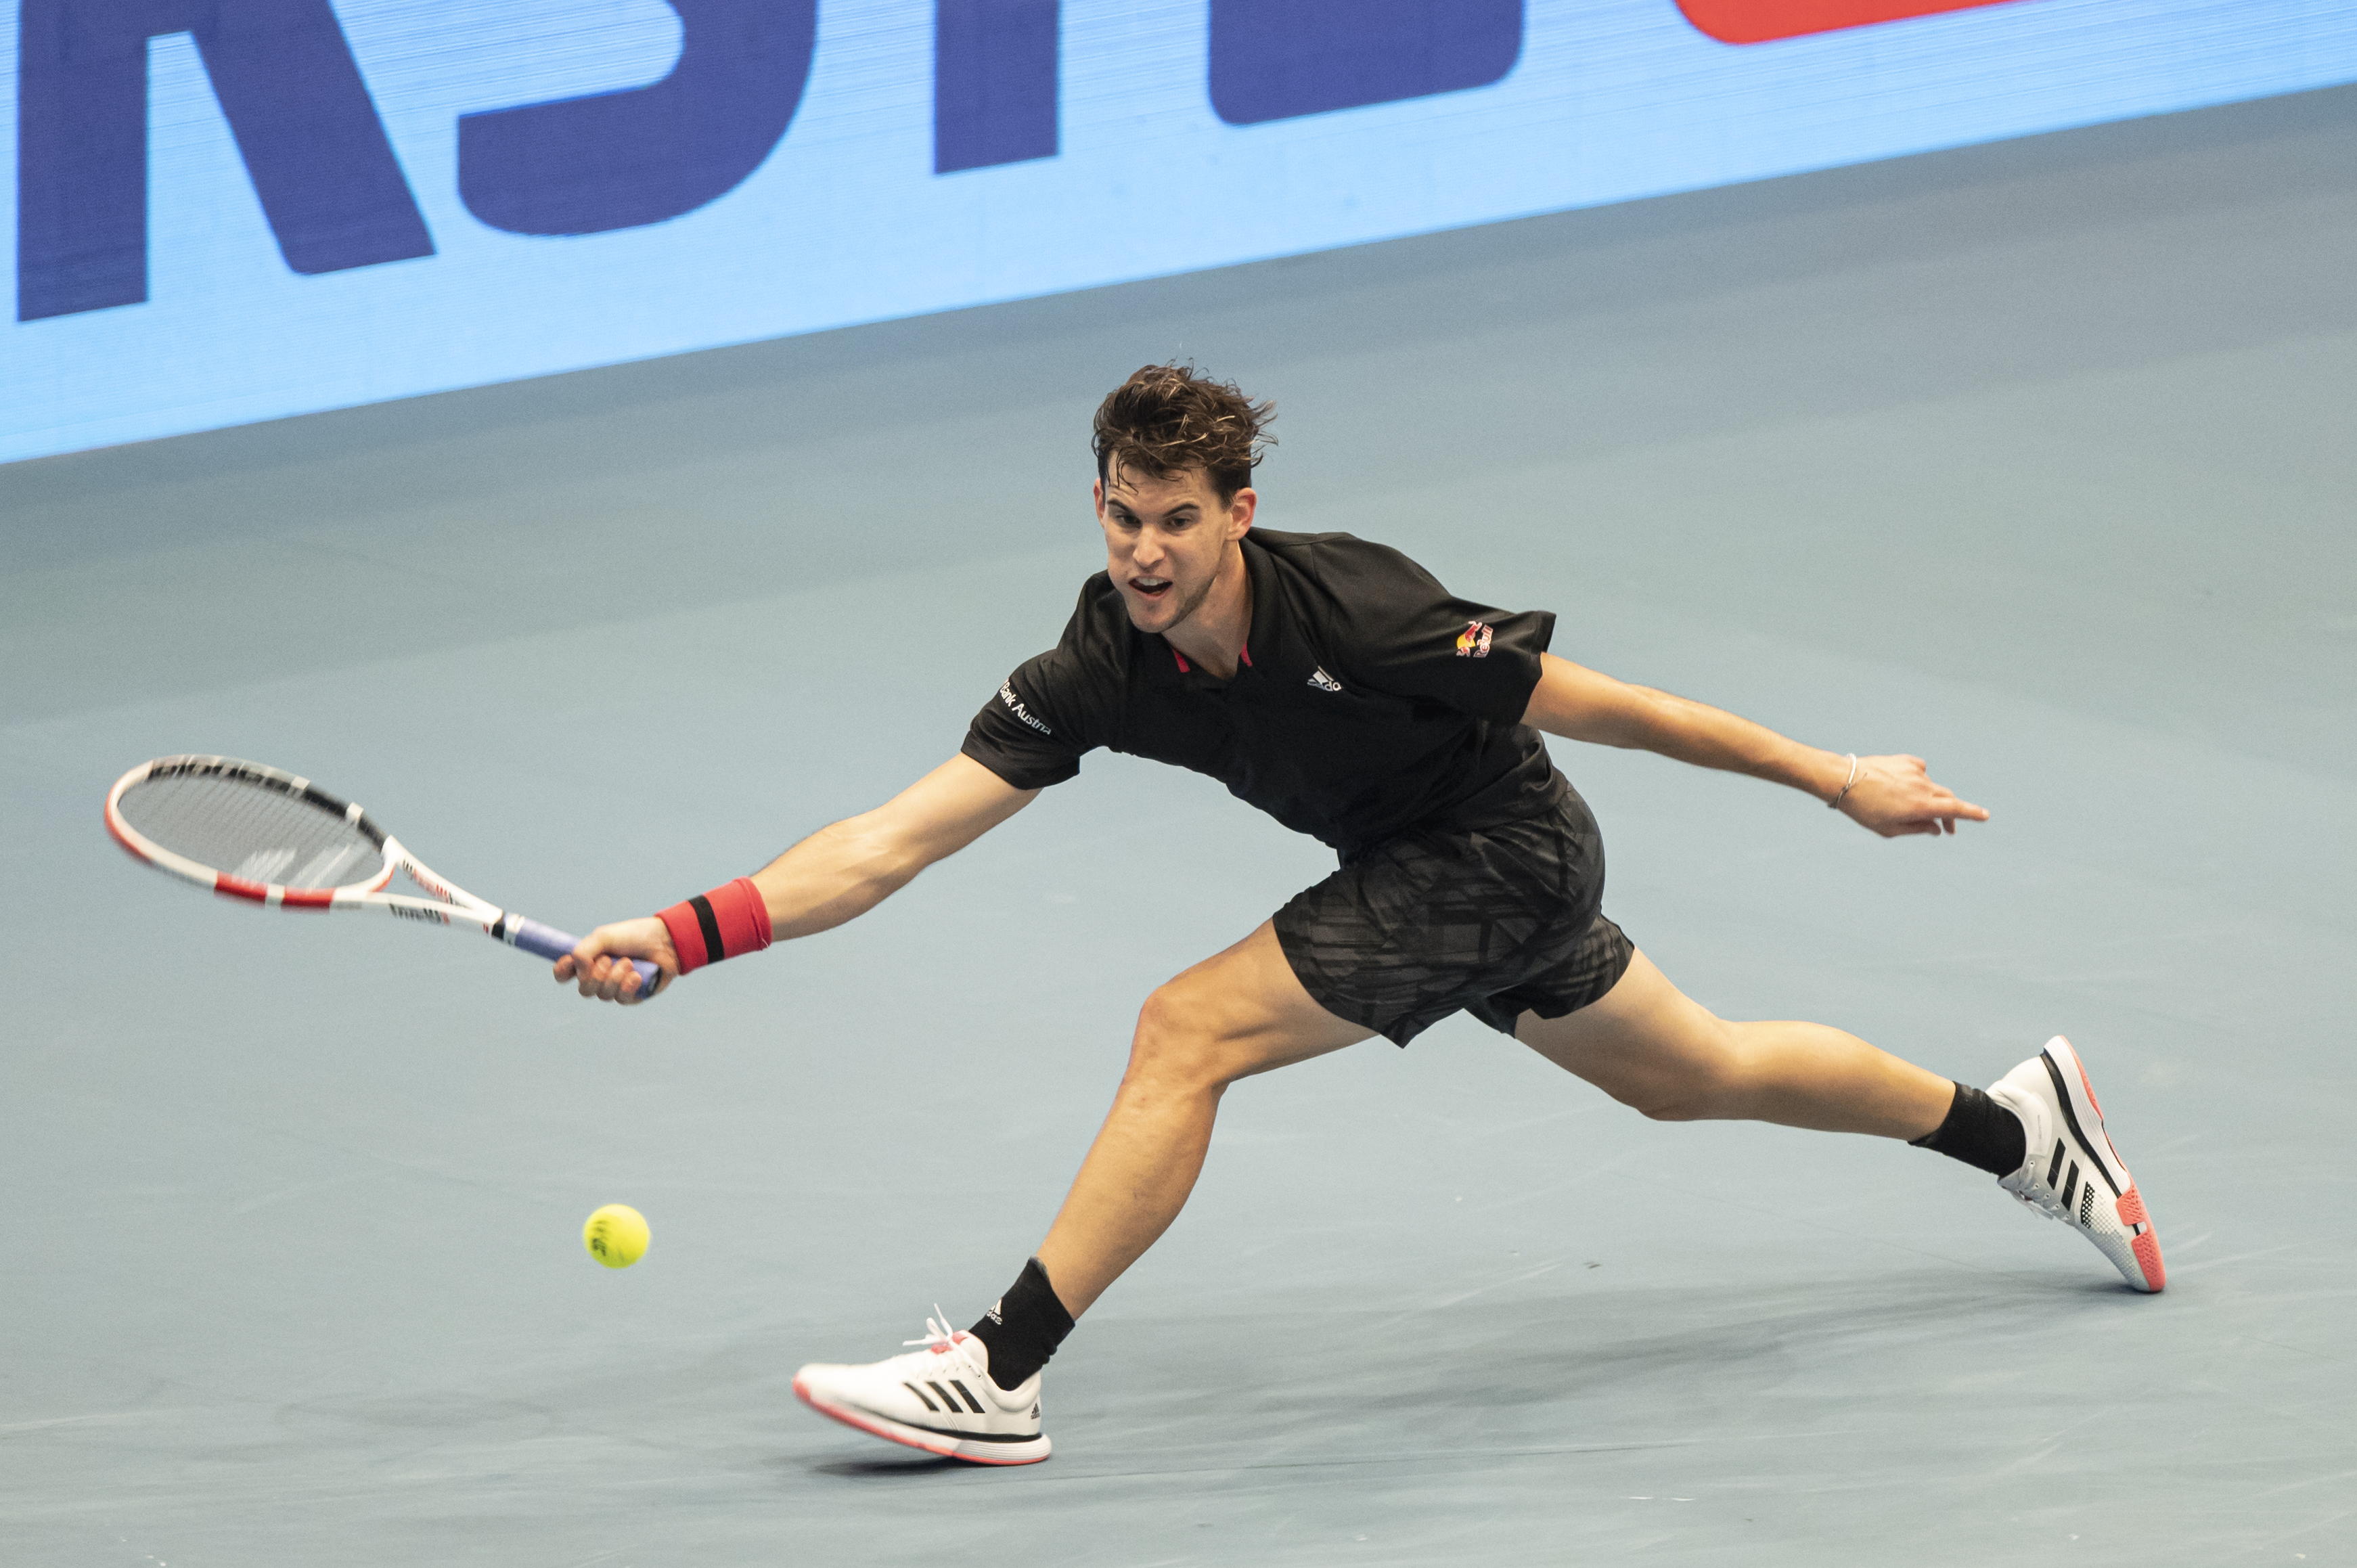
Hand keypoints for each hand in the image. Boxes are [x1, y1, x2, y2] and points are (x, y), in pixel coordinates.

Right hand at [553, 916, 677, 1004]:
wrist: (664, 941)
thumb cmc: (633, 936)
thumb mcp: (604, 937)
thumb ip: (584, 951)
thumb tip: (577, 971)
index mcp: (588, 961)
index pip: (564, 974)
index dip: (562, 972)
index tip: (570, 962)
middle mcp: (599, 977)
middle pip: (584, 990)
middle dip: (596, 974)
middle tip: (610, 958)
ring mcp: (615, 988)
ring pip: (603, 995)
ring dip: (615, 976)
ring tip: (630, 962)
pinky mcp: (632, 996)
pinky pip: (621, 999)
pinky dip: (628, 985)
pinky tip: (637, 975)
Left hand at [1835, 754, 1989, 837]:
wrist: (1843, 780)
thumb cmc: (1863, 809)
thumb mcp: (1889, 829)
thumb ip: (1917, 829)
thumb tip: (1937, 828)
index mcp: (1920, 806)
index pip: (1954, 809)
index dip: (1972, 814)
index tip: (1985, 815)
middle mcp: (1922, 786)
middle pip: (1947, 799)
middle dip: (1949, 814)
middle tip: (1946, 828)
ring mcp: (1915, 772)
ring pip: (1931, 786)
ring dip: (1929, 798)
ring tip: (1910, 807)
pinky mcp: (1905, 760)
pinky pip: (1920, 771)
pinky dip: (1918, 780)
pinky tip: (1905, 785)